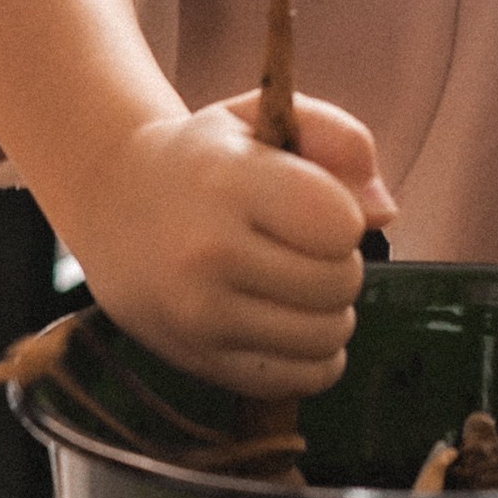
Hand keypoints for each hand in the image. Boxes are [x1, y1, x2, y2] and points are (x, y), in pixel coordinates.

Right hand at [67, 89, 395, 394]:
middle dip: (338, 264)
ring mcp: (201, 318)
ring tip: (296, 285)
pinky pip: (300, 380)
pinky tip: (287, 323)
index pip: (340, 226)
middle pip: (339, 284)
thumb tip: (385, 212)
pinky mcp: (201, 363)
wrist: (112, 203)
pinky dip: (313, 357)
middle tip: (301, 247)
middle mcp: (208, 255)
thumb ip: (340, 139)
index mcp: (228, 183)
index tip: (312, 205)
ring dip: (330, 313)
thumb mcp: (263, 117)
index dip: (343, 215)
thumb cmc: (205, 159)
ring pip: (328, 338)